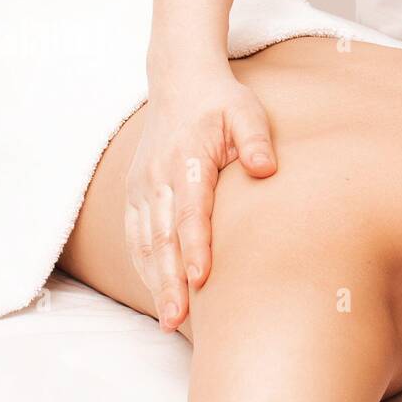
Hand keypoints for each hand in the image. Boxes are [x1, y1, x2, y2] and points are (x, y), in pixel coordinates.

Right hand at [125, 66, 276, 331]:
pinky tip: (157, 294)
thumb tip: (265, 169)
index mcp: (187, 159)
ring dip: (155, 281)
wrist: (178, 81)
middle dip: (169, 281)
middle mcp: (158, 177)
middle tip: (178, 319)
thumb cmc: (221, 102)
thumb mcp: (246, 111)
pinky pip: (136, 236)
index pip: (191, 210)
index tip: (201, 278)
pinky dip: (145, 267)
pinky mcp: (135, 193)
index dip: (195, 245)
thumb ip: (256, 139)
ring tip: (168, 320)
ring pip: (145, 242)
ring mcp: (142, 186)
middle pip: (163, 237)